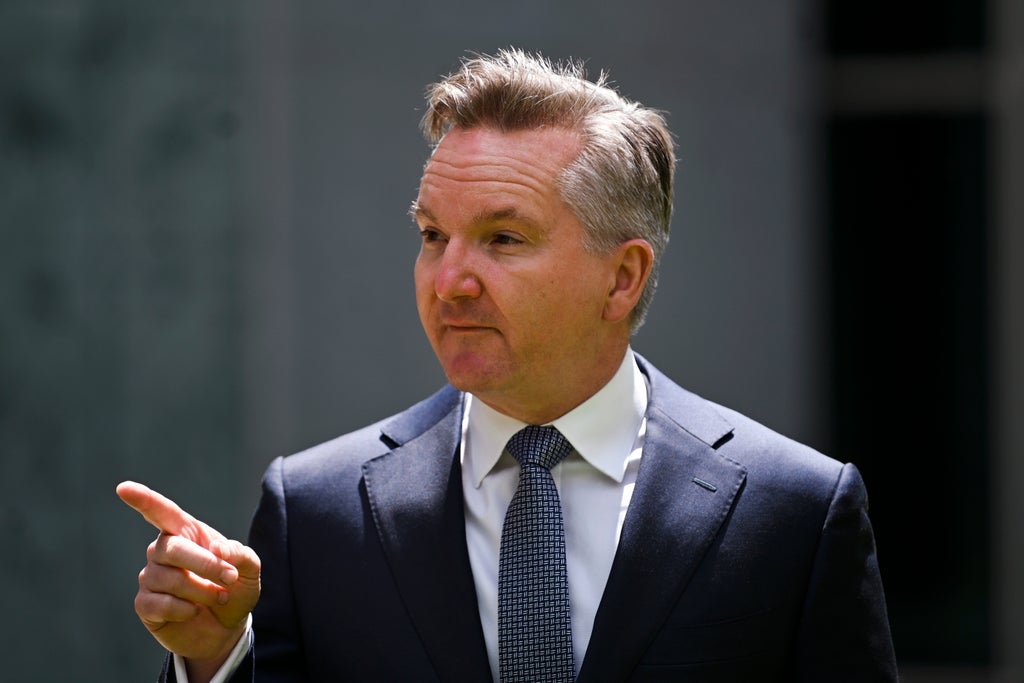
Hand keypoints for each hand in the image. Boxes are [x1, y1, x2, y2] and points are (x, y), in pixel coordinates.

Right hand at [116, 481, 260, 674]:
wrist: (226, 628)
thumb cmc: (234, 590)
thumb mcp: (249, 571)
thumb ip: (241, 555)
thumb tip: (217, 547)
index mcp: (187, 533)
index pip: (161, 512)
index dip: (143, 499)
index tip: (123, 488)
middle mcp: (163, 550)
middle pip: (172, 548)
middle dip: (206, 564)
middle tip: (230, 579)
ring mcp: (151, 577)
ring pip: (169, 578)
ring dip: (201, 591)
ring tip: (217, 598)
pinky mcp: (144, 604)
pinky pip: (159, 603)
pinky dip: (184, 609)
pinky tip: (194, 611)